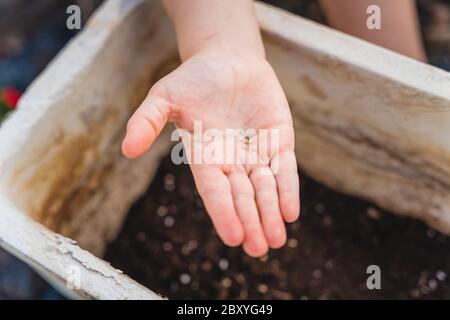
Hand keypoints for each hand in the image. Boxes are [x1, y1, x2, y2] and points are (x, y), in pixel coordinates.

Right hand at [122, 48, 299, 256]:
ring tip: (276, 240)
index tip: (234, 237)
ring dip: (270, 213)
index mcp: (205, 156)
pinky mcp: (279, 139)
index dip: (224, 212)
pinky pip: (285, 168)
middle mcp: (232, 160)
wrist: (227, 58)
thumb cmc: (193, 79)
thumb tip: (127, 150)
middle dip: (251, 221)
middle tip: (257, 249)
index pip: (214, 189)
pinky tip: (290, 212)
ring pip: (265, 188)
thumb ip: (146, 121)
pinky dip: (288, 188)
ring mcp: (256, 151)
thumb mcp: (164, 97)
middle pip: (242, 196)